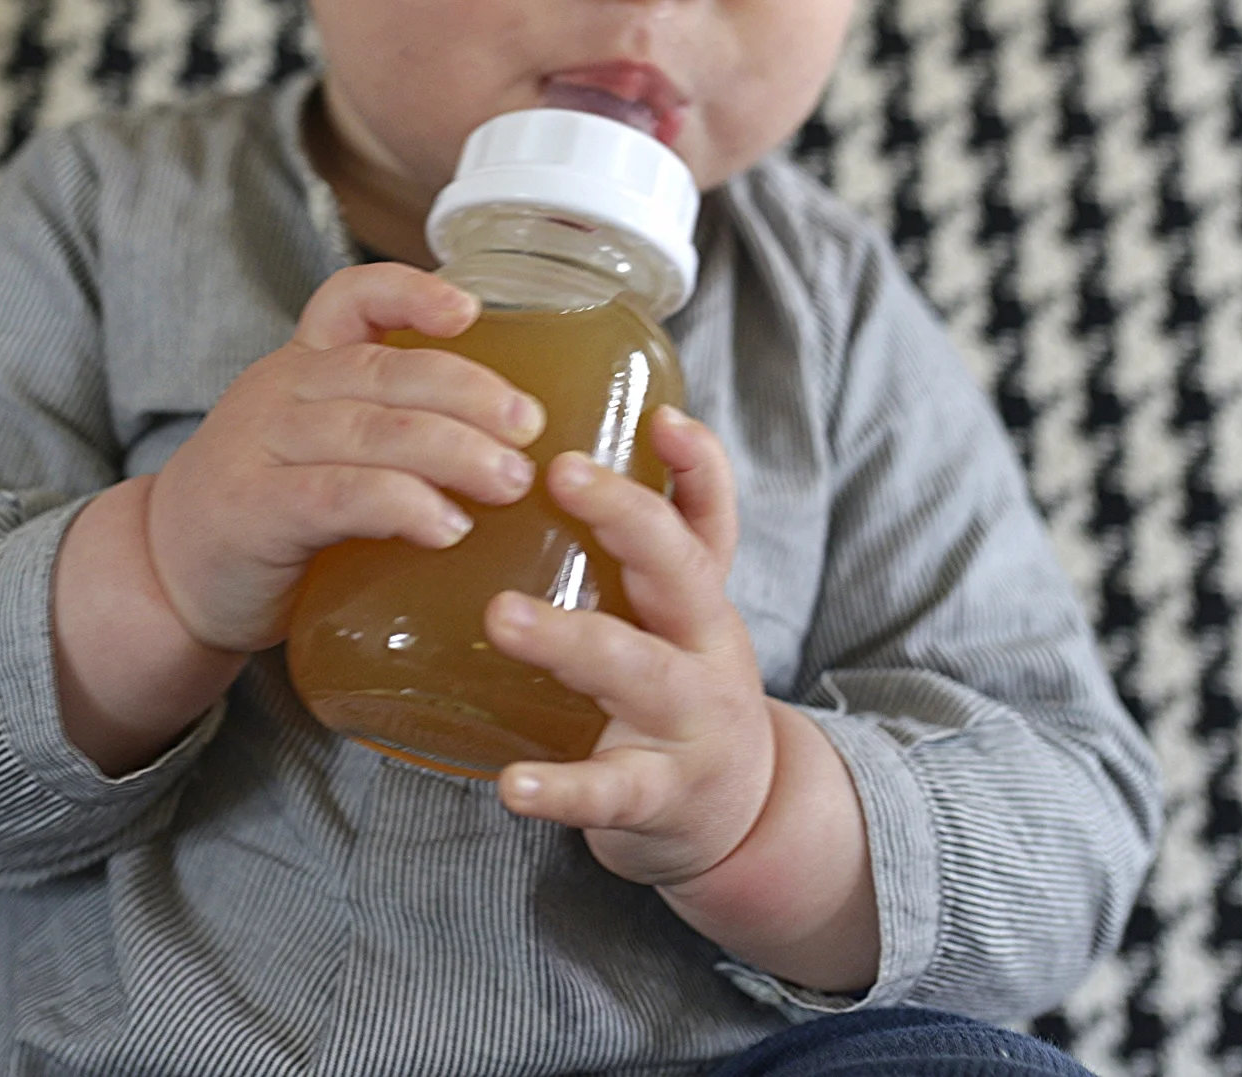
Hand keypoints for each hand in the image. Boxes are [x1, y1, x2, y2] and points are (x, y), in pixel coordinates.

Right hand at [142, 262, 546, 653]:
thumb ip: (390, 434)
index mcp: (302, 367)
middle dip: (469, 393)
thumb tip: (516, 450)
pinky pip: (339, 495)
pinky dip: (401, 506)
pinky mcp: (253, 510)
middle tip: (529, 428)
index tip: (471, 310)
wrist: (164, 580)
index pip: (351, 298)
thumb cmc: (267, 517)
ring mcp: (260, 447)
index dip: (412, 292)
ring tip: (509, 481)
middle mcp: (279, 391)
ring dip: (452, 452)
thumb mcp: (319, 451)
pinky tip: (446, 527)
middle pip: (385, 370)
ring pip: (371, 430)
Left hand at [484, 406, 776, 887]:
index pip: (709, 519)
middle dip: (628, 517)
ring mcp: (689, 725)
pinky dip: (561, 788)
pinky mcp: (659, 797)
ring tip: (502, 615)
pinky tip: (511, 784)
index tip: (662, 417)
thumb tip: (557, 441)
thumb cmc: (678, 695)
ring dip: (570, 639)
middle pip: (682, 571)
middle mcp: (706, 650)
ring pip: (638, 671)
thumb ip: (637, 546)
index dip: (698, 466)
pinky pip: (610, 790)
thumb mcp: (674, 619)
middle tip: (560, 472)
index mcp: (700, 601)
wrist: (739, 824)